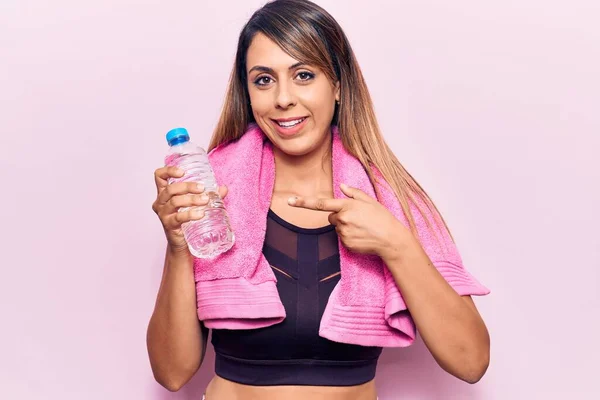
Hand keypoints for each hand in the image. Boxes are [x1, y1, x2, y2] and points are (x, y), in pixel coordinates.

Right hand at [152, 166, 228, 252]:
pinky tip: (200, 214)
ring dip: (191, 199)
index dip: (168, 171)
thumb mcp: (196, 204)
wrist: (183, 243)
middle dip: (187, 186)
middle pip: (170, 189)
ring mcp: (163, 214)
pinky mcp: (169, 225)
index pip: (159, 176)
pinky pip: (178, 218)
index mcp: (165, 193)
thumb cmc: (187, 220)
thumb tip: (223, 188)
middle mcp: (161, 202)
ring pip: (174, 201)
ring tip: (205, 200)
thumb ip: (209, 195)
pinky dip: (190, 214)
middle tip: (202, 188)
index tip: (182, 171)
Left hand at [288, 183, 407, 258]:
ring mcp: (343, 233)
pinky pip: (342, 238)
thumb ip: (354, 193)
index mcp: (347, 206)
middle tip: (358, 219)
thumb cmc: (382, 218)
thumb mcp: (370, 201)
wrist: (391, 239)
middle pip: (331, 217)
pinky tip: (362, 236)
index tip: (290, 201)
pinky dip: (349, 237)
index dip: (303, 202)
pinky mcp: (345, 244)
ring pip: (337, 228)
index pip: (320, 203)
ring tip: (362, 228)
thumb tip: (342, 185)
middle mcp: (342, 219)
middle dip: (340, 216)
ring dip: (345, 227)